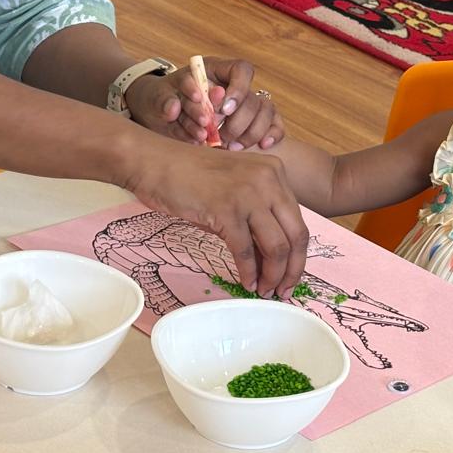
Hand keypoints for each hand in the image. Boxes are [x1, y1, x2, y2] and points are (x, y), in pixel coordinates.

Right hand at [124, 141, 308, 296]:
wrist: (154, 162)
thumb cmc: (188, 176)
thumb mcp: (233, 190)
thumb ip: (255, 217)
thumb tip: (268, 260)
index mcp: (274, 172)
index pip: (298, 221)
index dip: (298, 255)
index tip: (290, 276)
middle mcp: (268, 179)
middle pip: (296, 235)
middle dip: (293, 270)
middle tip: (283, 291)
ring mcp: (249, 193)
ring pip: (277, 246)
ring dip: (272, 275)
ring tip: (263, 290)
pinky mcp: (226, 208)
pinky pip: (245, 250)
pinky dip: (248, 272)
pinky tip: (245, 283)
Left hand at [125, 56, 284, 149]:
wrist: (160, 114)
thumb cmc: (162, 99)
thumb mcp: (156, 96)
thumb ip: (164, 100)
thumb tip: (173, 109)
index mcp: (215, 71)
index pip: (241, 69)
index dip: (239, 88)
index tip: (224, 109)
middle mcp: (234, 86)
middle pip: (253, 97)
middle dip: (239, 119)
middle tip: (221, 135)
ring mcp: (245, 103)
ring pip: (265, 111)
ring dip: (251, 131)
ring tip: (230, 146)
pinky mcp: (253, 121)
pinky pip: (274, 124)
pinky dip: (272, 134)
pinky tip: (262, 146)